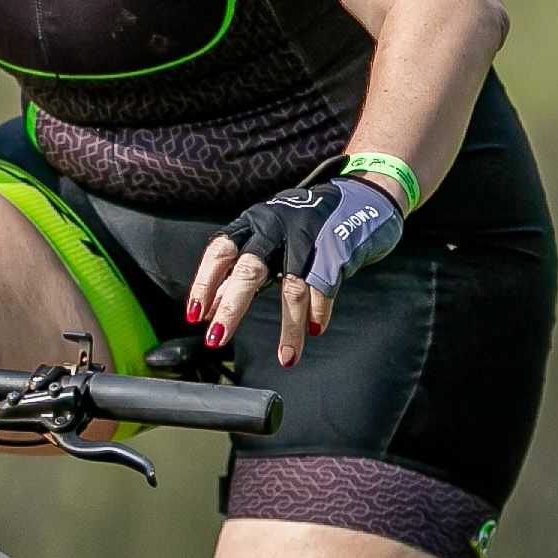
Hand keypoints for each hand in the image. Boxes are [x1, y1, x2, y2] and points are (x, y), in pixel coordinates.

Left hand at [185, 172, 403, 369]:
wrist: (362, 200)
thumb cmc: (306, 229)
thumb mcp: (268, 243)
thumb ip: (239, 274)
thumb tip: (208, 309)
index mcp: (253, 223)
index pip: (220, 251)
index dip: (205, 283)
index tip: (194, 315)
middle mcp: (277, 226)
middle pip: (249, 269)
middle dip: (231, 308)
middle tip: (216, 340)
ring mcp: (309, 235)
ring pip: (293, 287)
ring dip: (289, 327)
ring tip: (287, 357)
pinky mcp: (338, 247)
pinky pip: (324, 287)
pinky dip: (318, 312)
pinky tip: (314, 331)